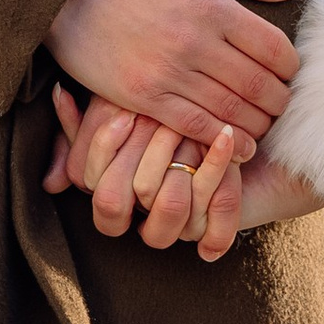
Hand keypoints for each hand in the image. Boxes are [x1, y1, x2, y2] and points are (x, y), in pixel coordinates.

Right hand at [47, 0, 301, 156]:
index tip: (289, 73)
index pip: (273, 48)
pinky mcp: (142, 97)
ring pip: (231, 112)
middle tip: (282, 106)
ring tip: (264, 126)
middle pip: (258, 85)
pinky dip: (221, 140)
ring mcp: (167, 72)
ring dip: (256, 125)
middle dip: (279, 102)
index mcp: (210, 6)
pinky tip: (236, 144)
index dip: (291, 67)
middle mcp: (194, 42)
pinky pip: (193, 126)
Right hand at [50, 88, 323, 261]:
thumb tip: (60, 92)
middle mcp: (142, 211)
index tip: (125, 111)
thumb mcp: (142, 97)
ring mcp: (178, 226)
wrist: (263, 138)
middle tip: (160, 115)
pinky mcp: (215, 230)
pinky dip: (216, 168)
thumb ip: (100, 102)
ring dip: (179, 162)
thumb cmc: (194, 109)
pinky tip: (224, 135)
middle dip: (143, 152)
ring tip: (194, 123)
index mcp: (117, 184)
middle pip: (121, 200)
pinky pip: (210, 207)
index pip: (92, 181)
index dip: (103, 148)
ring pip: (167, 208)